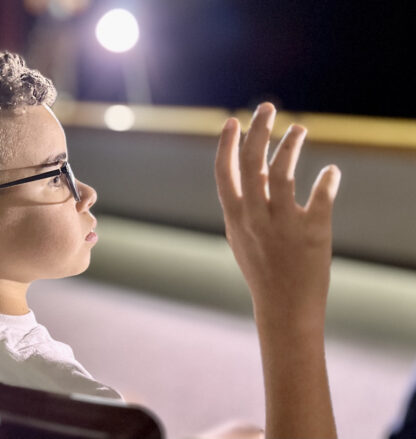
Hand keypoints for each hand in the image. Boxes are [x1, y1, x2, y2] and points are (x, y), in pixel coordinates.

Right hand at [215, 102, 340, 327]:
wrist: (284, 308)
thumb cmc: (262, 269)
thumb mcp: (243, 236)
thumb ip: (247, 202)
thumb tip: (260, 167)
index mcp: (235, 218)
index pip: (224, 172)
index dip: (226, 144)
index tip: (232, 121)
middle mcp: (255, 217)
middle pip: (252, 162)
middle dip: (257, 129)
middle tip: (267, 107)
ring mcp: (282, 224)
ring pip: (285, 171)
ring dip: (291, 144)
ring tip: (299, 129)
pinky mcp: (312, 231)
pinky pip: (321, 195)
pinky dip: (328, 179)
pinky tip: (332, 172)